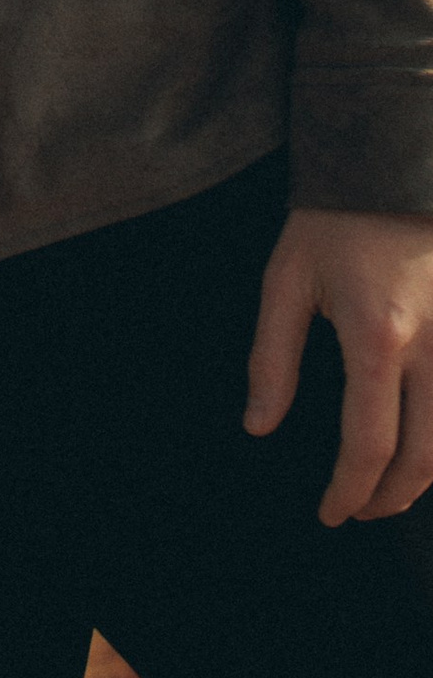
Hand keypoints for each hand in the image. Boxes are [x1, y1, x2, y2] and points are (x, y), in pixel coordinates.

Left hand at [245, 206, 432, 523]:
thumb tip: (260, 426)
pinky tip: (424, 449)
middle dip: (390, 499)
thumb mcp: (286, 281)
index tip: (331, 513)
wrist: (396, 164)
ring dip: (427, 478)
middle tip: (360, 511)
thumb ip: (272, 358)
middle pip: (425, 458)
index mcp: (377, 338)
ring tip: (391, 491)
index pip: (369, 446)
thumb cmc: (334, 221)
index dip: (349, 492)